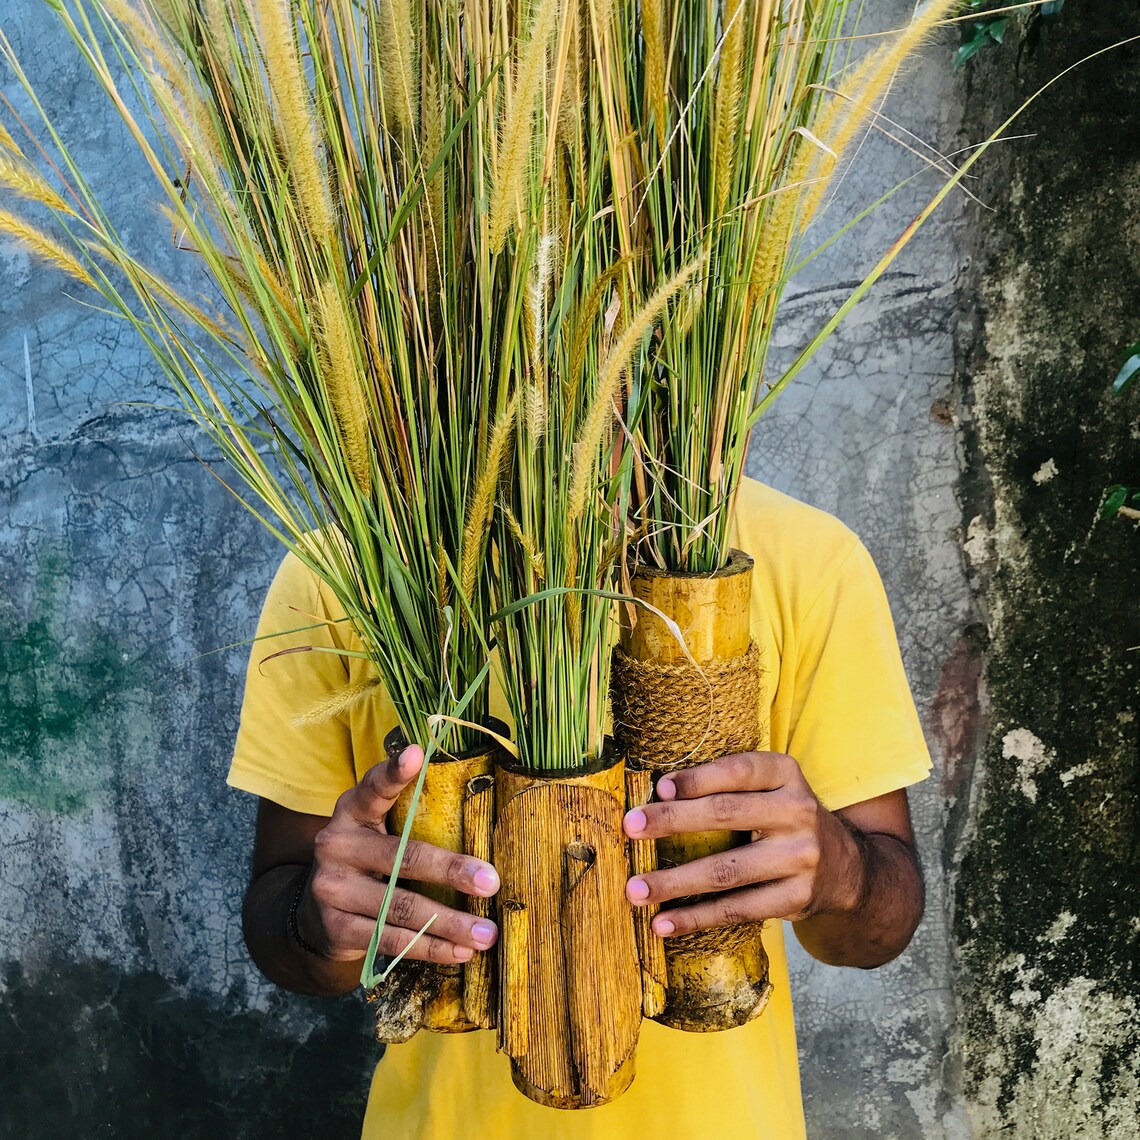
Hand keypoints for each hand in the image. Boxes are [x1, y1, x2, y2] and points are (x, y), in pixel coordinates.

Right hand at [295, 744, 500, 964]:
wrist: (314, 912)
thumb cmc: (367, 860)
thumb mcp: (376, 829)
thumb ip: (409, 814)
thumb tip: (480, 810)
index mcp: (352, 811)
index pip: (373, 787)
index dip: (394, 772)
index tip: (418, 754)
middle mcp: (336, 845)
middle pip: (402, 857)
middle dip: (452, 871)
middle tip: (491, 882)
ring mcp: (333, 889)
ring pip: (401, 907)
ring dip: (450, 923)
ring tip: (486, 933)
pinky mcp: (336, 928)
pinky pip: (391, 940)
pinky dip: (429, 948)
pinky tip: (460, 952)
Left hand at [622, 751, 862, 937]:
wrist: (846, 868)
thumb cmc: (784, 819)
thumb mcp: (771, 788)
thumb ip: (728, 785)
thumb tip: (658, 796)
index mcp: (786, 774)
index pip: (737, 771)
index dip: (697, 778)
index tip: (658, 788)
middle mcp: (799, 811)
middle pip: (725, 814)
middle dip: (671, 821)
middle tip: (630, 828)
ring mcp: (801, 857)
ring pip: (726, 871)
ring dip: (674, 882)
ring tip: (635, 889)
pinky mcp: (796, 899)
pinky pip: (736, 910)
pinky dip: (695, 918)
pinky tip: (664, 923)